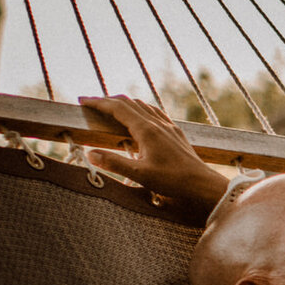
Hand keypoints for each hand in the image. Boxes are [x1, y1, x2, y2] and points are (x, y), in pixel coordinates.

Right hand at [79, 95, 231, 213]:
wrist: (202, 184)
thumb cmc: (173, 181)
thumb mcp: (140, 175)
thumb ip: (114, 164)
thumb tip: (90, 153)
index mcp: (147, 130)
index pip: (117, 108)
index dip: (98, 103)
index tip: (82, 101)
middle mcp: (157, 123)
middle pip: (128, 103)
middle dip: (107, 101)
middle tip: (90, 103)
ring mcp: (168, 126)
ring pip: (142, 106)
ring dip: (123, 103)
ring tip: (110, 108)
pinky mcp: (175, 132)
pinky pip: (154, 112)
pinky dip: (140, 109)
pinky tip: (140, 116)